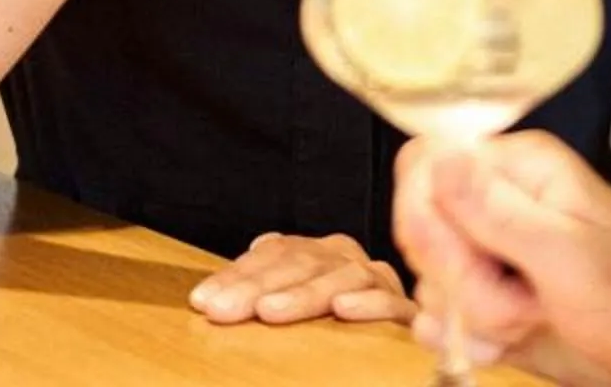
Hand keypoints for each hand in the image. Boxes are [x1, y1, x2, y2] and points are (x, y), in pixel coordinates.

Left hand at [190, 232, 411, 327]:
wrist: (398, 357)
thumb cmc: (334, 328)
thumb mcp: (290, 307)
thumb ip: (259, 293)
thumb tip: (207, 297)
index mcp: (317, 253)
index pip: (272, 254)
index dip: (236, 276)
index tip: (203, 301)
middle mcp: (346, 259)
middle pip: (300, 263)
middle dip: (256, 286)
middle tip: (222, 309)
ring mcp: (378, 280)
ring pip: (340, 277)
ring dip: (303, 294)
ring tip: (268, 311)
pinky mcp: (407, 311)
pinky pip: (391, 302)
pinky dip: (368, 303)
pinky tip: (342, 309)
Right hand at [394, 134, 610, 385]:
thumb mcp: (567, 254)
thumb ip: (497, 210)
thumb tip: (439, 160)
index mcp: (518, 165)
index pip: (423, 164)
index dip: (426, 217)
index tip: (466, 260)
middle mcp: (498, 194)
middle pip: (422, 225)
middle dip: (462, 278)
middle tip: (519, 297)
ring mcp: (491, 240)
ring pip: (433, 273)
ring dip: (475, 311)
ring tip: (531, 315)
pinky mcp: (490, 281)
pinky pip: (446, 305)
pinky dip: (472, 331)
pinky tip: (509, 338)